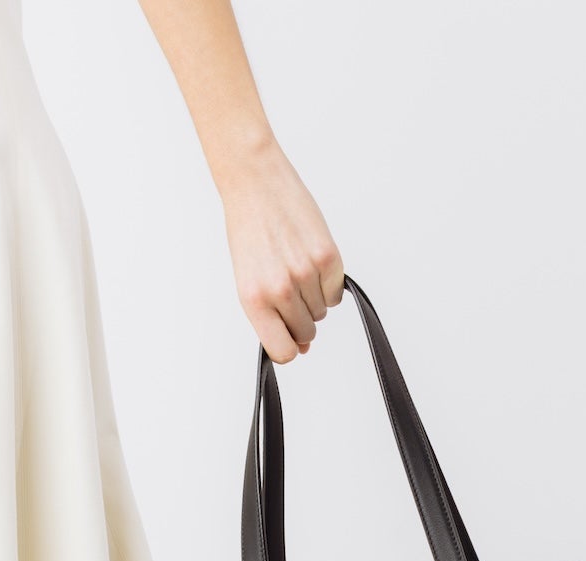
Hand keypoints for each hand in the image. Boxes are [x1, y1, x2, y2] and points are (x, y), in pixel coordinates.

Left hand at [220, 142, 343, 362]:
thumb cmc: (249, 231)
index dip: (288, 346)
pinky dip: (327, 283)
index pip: (282, 351)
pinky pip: (336, 293)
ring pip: (322, 313)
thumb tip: (301, 347)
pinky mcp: (328, 257)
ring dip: (313, 298)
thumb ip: (272, 317)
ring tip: (296, 269)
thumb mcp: (249, 281)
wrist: (256, 184)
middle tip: (289, 290)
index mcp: (254, 300)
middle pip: (306, 333)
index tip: (288, 337)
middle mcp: (280, 290)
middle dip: (301, 319)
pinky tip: (311, 261)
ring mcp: (306, 273)